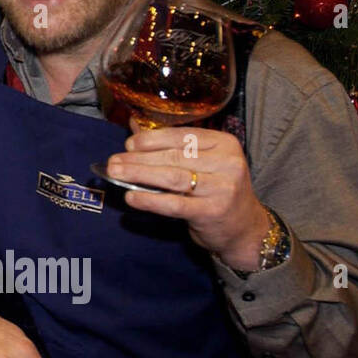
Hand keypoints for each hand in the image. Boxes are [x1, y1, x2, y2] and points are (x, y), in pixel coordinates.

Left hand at [106, 120, 271, 272]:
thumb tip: (134, 129)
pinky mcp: (213, 211)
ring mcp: (222, 188)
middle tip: (113, 161)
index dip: (152, 139)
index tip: (129, 144)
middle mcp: (227, 162)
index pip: (182, 136)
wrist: (244, 228)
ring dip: (139, 174)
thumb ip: (173, 147)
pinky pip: (174, 204)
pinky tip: (131, 196)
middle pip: (173, 157)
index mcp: (224, 143)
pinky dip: (149, 200)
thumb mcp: (204, 164)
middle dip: (139, 158)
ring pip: (172, 177)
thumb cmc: (216, 190)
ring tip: (116, 173)